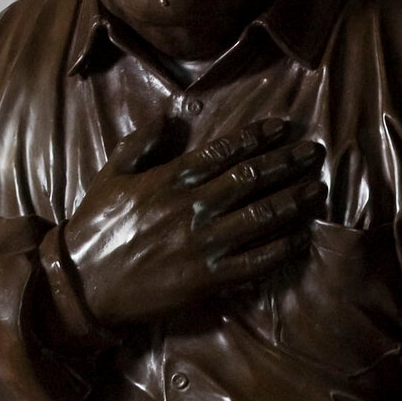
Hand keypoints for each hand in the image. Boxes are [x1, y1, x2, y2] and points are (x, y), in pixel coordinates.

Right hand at [62, 116, 325, 328]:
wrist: (83, 284)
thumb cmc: (96, 228)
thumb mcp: (110, 175)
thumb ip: (139, 142)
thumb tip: (167, 116)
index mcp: (171, 179)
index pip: (225, 151)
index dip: (258, 136)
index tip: (283, 127)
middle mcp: (193, 207)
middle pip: (252, 178)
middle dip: (288, 163)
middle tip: (314, 153)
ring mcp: (203, 243)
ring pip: (261, 216)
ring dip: (293, 201)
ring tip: (318, 189)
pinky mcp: (208, 278)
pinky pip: (255, 261)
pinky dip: (282, 248)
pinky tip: (301, 237)